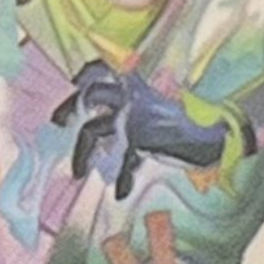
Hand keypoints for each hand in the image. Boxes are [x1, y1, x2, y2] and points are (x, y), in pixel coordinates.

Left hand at [50, 62, 224, 197]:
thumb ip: (131, 111)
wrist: (207, 134)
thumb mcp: (155, 109)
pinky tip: (122, 194)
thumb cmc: (181, 125)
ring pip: (93, 129)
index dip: (86, 74)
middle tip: (57, 122)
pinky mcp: (138, 136)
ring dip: (81, 153)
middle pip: (89, 96)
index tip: (74, 83)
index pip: (103, 69)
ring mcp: (133, 115)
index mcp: (135, 85)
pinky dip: (124, 179)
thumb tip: (105, 126)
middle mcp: (131, 96)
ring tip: (77, 173)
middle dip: (68, 109)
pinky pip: (124, 160)